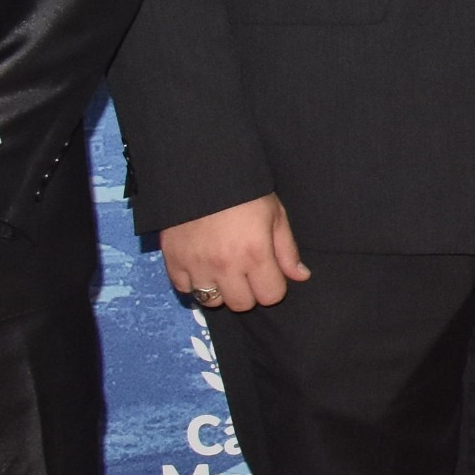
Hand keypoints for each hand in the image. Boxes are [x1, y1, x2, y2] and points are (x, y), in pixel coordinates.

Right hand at [160, 195, 307, 313]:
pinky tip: (201, 266)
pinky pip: (184, 289)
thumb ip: (287, 250)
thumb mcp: (274, 215)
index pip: (271, 296)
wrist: (200, 171)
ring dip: (220, 290)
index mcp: (255, 254)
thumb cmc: (244, 191)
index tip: (268, 272)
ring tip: (222, 270)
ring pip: (212, 301)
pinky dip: (193, 282)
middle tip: (245, 271)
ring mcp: (197, 265)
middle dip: (248, 292)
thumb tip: (300, 276)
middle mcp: (226, 266)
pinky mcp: (173, 260)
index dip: (273, 286)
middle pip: (242, 304)